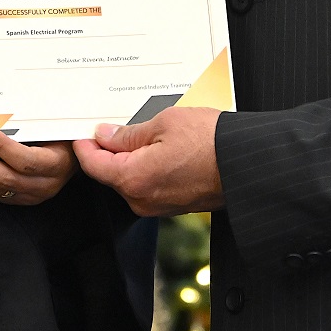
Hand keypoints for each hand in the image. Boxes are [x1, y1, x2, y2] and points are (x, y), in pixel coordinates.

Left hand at [0, 114, 76, 205]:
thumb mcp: (56, 126)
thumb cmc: (64, 136)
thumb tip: (0, 105)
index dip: (0, 145)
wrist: (77, 159)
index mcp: (55, 165)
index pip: (24, 160)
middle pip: (3, 178)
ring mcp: (27, 196)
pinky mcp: (14, 200)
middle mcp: (42, 186)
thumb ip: (33, 121)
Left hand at [73, 106, 223, 215]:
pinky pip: (149, 186)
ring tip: (142, 133)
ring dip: (128, 159)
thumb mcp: (164, 124)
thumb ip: (128, 134)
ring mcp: (158, 206)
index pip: (93, 165)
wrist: (249, 165)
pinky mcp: (174, 206)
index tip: (82, 132)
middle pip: (110, 174)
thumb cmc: (213, 143)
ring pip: (130, 180)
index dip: (84, 146)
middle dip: (107, 151)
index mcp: (134, 179)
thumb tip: (105, 136)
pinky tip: (159, 149)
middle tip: (110, 126)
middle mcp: (143, 200)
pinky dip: (146, 168)